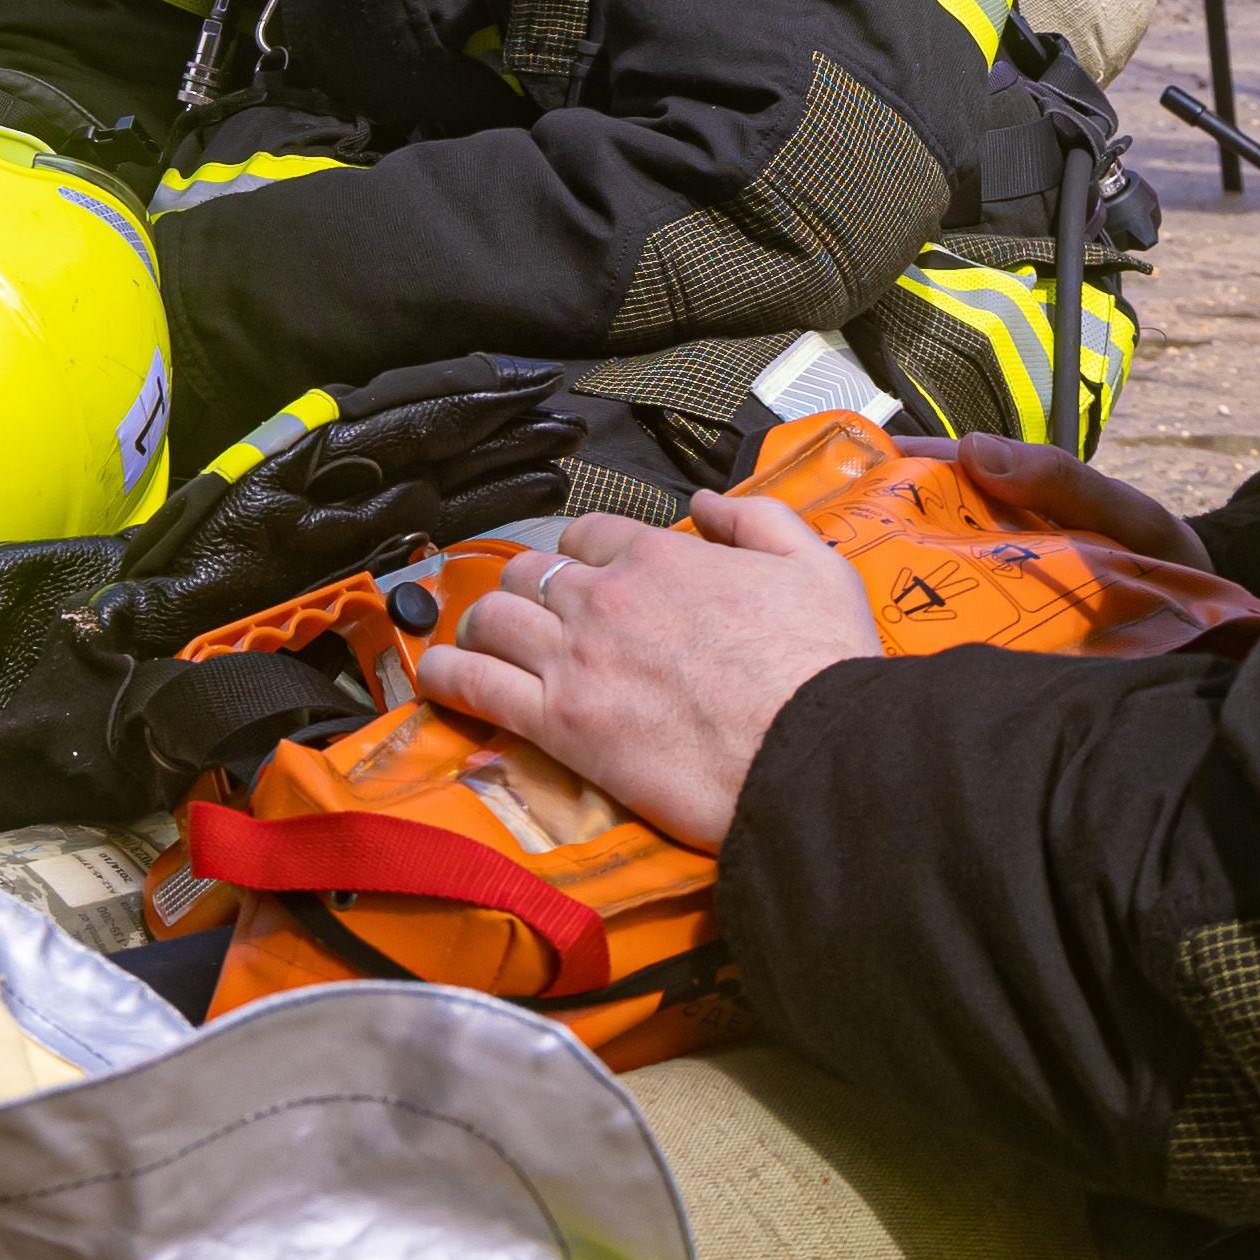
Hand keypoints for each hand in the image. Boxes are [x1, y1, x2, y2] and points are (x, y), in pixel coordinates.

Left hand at [83, 357, 581, 662]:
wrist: (168, 616)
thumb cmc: (175, 595)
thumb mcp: (166, 594)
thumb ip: (150, 609)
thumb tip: (107, 620)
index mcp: (303, 472)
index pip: (397, 427)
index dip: (460, 407)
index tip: (517, 389)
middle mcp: (344, 479)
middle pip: (436, 438)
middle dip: (500, 424)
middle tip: (565, 410)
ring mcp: (366, 507)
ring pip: (450, 471)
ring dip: (507, 456)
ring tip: (568, 440)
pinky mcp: (378, 540)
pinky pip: (445, 512)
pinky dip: (492, 498)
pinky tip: (536, 488)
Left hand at [409, 493, 878, 851]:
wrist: (812, 757)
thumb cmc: (821, 669)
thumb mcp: (814, 563)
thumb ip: (757, 519)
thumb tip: (709, 502)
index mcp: (661, 556)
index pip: (589, 534)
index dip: (583, 554)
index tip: (588, 577)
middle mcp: (606, 597)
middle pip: (529, 571)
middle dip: (528, 589)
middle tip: (535, 617)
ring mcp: (575, 659)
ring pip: (492, 618)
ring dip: (484, 628)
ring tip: (484, 646)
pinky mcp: (560, 724)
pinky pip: (477, 687)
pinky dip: (448, 680)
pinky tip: (439, 683)